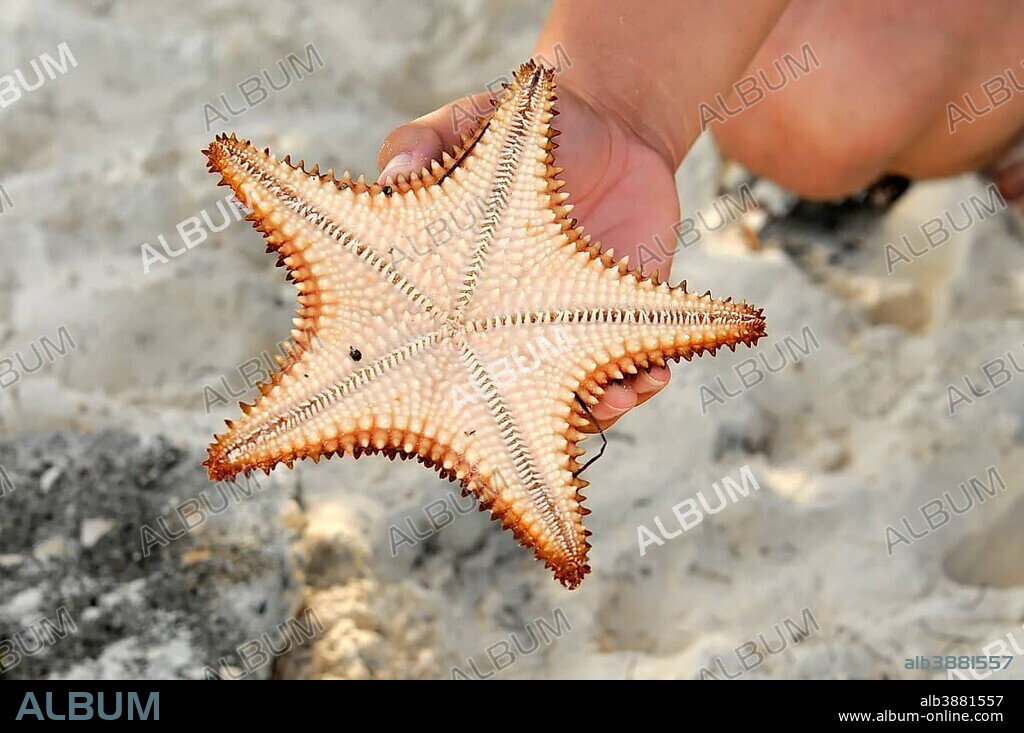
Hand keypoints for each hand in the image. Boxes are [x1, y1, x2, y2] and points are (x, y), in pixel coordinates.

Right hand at [377, 80, 681, 430]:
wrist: (611, 128)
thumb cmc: (526, 134)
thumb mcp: (470, 125)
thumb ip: (427, 140)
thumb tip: (391, 172)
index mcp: (463, 296)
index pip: (442, 357)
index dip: (445, 391)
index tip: (457, 407)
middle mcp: (514, 325)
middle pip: (512, 395)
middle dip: (529, 417)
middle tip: (545, 417)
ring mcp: (571, 329)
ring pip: (575, 394)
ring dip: (596, 408)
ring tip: (613, 399)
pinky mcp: (624, 322)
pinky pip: (634, 365)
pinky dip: (645, 378)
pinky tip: (653, 374)